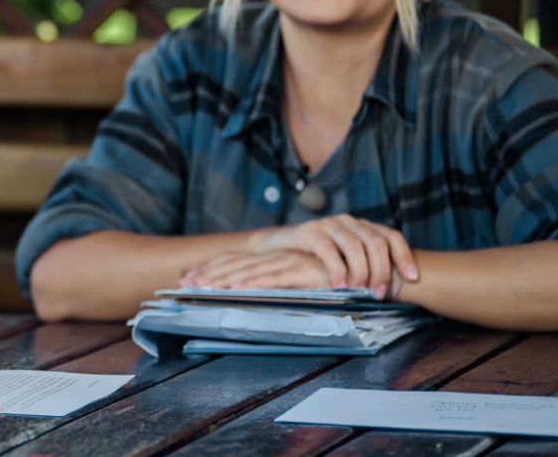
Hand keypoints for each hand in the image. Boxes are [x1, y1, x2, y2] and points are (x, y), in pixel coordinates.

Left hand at [181, 250, 330, 289]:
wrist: (375, 272)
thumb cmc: (342, 282)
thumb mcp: (306, 285)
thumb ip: (285, 289)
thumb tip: (255, 299)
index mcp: (278, 259)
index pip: (238, 261)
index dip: (213, 268)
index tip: (189, 277)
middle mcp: (280, 258)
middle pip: (236, 264)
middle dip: (208, 273)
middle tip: (183, 283)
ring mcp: (291, 262)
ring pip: (250, 271)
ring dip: (223, 279)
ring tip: (200, 288)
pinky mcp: (304, 271)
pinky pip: (274, 278)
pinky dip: (253, 284)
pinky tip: (236, 290)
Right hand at [246, 215, 418, 296]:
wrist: (275, 250)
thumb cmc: (312, 261)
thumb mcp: (343, 262)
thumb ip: (364, 266)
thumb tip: (392, 289)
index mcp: (361, 226)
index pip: (391, 236)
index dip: (404, 256)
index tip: (412, 278)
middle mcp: (347, 221)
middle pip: (376, 242)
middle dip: (382, 269)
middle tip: (380, 293)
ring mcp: (327, 225)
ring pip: (355, 245)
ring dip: (362, 272)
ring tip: (361, 291)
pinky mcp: (309, 232)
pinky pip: (329, 250)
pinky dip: (337, 270)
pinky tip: (339, 286)